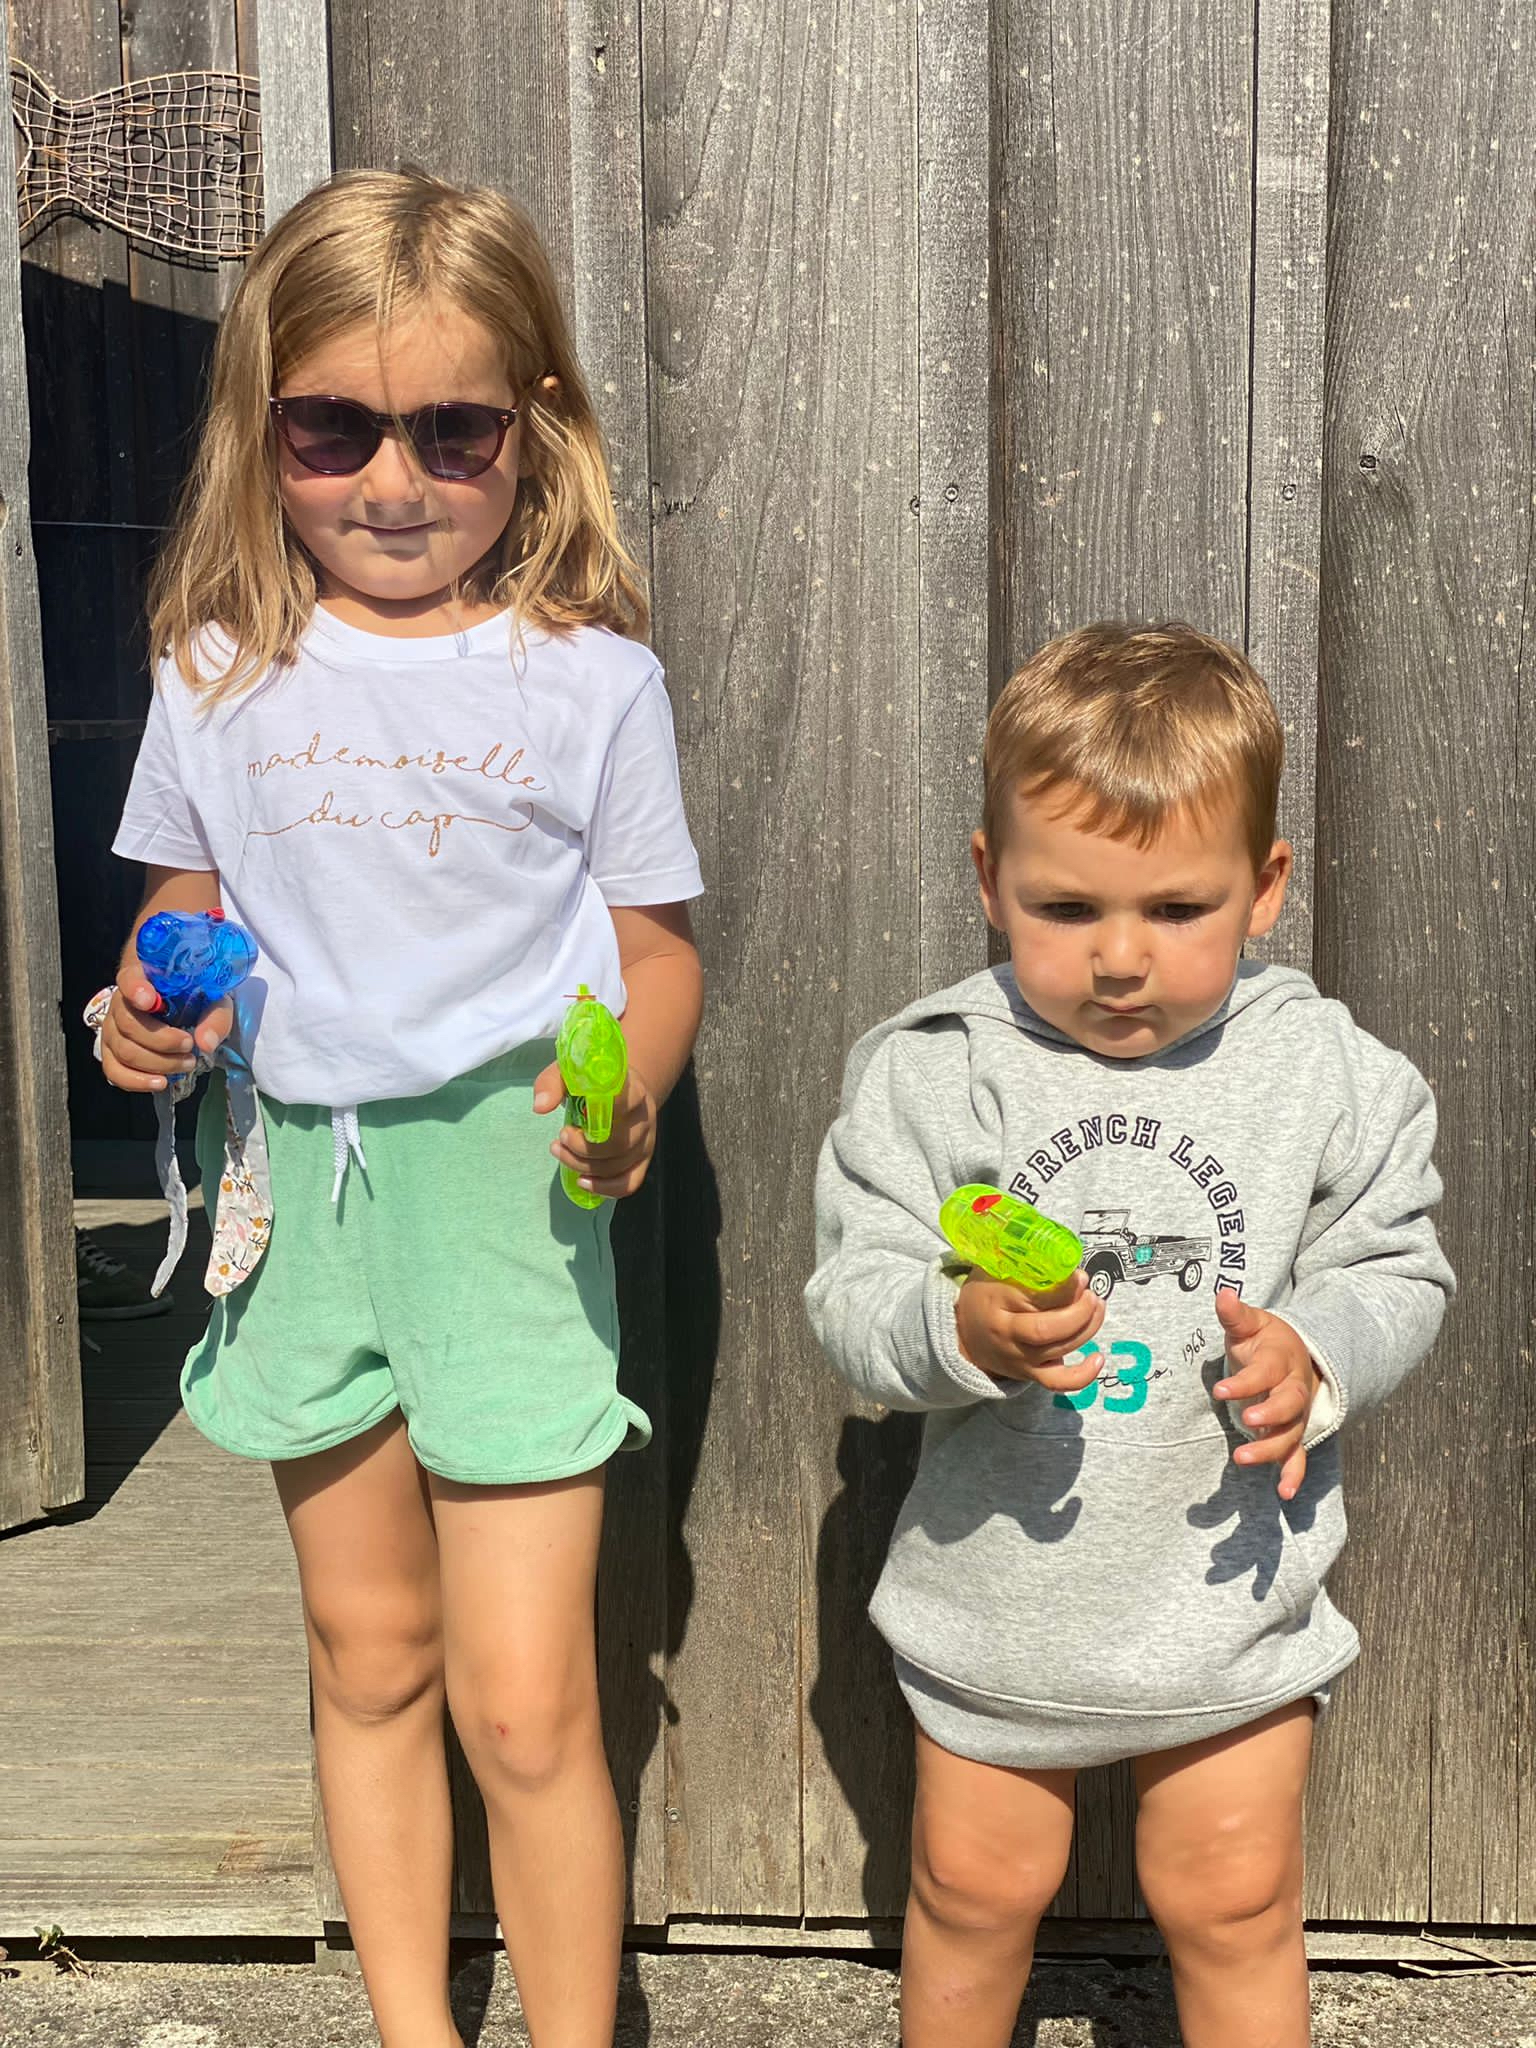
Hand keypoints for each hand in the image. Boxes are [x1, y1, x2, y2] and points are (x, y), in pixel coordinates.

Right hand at [99, 959, 231, 1091]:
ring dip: (157, 1063)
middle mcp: (120, 1000)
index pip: (129, 977)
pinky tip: (160, 1083)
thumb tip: (206, 1043)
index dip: (135, 990)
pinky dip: (136, 1081)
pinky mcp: (112, 1051)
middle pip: (128, 1024)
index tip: (150, 1001)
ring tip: (186, 1064)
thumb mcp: (214, 999)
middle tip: (190, 1047)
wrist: (185, 1006)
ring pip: (123, 1050)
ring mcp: (112, 1027)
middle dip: (162, 1042)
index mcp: (142, 975)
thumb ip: (215, 1016)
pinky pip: (113, 1070)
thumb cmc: (196, 996)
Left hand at [533, 1062, 658, 1199]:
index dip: (599, 1115)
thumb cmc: (592, 1082)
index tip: (570, 1121)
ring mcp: (646, 1141)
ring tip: (560, 1152)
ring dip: (583, 1166)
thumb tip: (540, 1107)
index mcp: (632, 1089)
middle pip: (620, 1143)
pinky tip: (582, 1182)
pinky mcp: (642, 1160)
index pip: (625, 1102)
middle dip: (582, 1148)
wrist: (619, 1090)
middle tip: (560, 1138)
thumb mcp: (569, 1073)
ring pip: (619, 1165)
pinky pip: (629, 1183)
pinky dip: (604, 1188)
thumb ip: (552, 1083)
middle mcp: (644, 1116)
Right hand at [954, 1269, 1106, 1390]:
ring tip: (1097, 1306)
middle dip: (1079, 1311)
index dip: (1064, 1288)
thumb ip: (1024, 1262)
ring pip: (1060, 1349)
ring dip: (1088, 1327)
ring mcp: (1020, 1358)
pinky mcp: (1030, 1374)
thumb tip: (1066, 1261)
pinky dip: (1082, 1375)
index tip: (1079, 1276)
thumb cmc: (986, 1295)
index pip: (1034, 1298)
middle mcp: (1007, 1335)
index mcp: (996, 1303)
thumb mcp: (994, 1270)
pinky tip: (1098, 1358)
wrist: (965, 1335)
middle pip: (1048, 1329)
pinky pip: (1058, 1382)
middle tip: (1092, 1294)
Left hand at [1212, 1290, 1318, 1500]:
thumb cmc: (1265, 1341)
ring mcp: (1296, 1415)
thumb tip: (1222, 1294)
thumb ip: (1235, 1314)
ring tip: (1243, 1458)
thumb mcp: (1251, 1324)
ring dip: (1271, 1449)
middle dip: (1269, 1414)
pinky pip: (1298, 1456)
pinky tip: (1283, 1493)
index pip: (1265, 1372)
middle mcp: (1294, 1389)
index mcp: (1281, 1361)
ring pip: (1291, 1434)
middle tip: (1247, 1421)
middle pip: (1289, 1404)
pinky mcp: (1294, 1432)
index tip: (1220, 1389)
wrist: (1297, 1355)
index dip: (1244, 1382)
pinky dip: (1293, 1474)